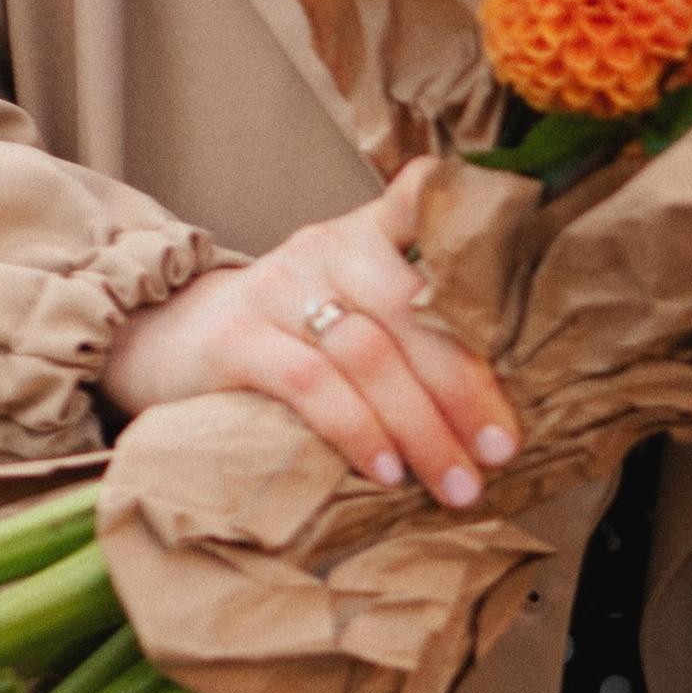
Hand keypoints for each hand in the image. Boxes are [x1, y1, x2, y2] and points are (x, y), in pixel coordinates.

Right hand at [100, 156, 518, 510]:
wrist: (163, 340)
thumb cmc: (284, 336)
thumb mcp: (345, 305)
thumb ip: (410, 318)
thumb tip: (502, 397)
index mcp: (364, 233)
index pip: (426, 210)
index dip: (476, 233)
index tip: (527, 283)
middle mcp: (325, 246)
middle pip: (413, 309)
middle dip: (465, 387)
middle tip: (501, 451)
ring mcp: (278, 287)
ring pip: (368, 352)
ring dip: (421, 426)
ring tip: (455, 482)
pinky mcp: (236, 339)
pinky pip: (310, 383)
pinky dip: (356, 429)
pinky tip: (385, 471)